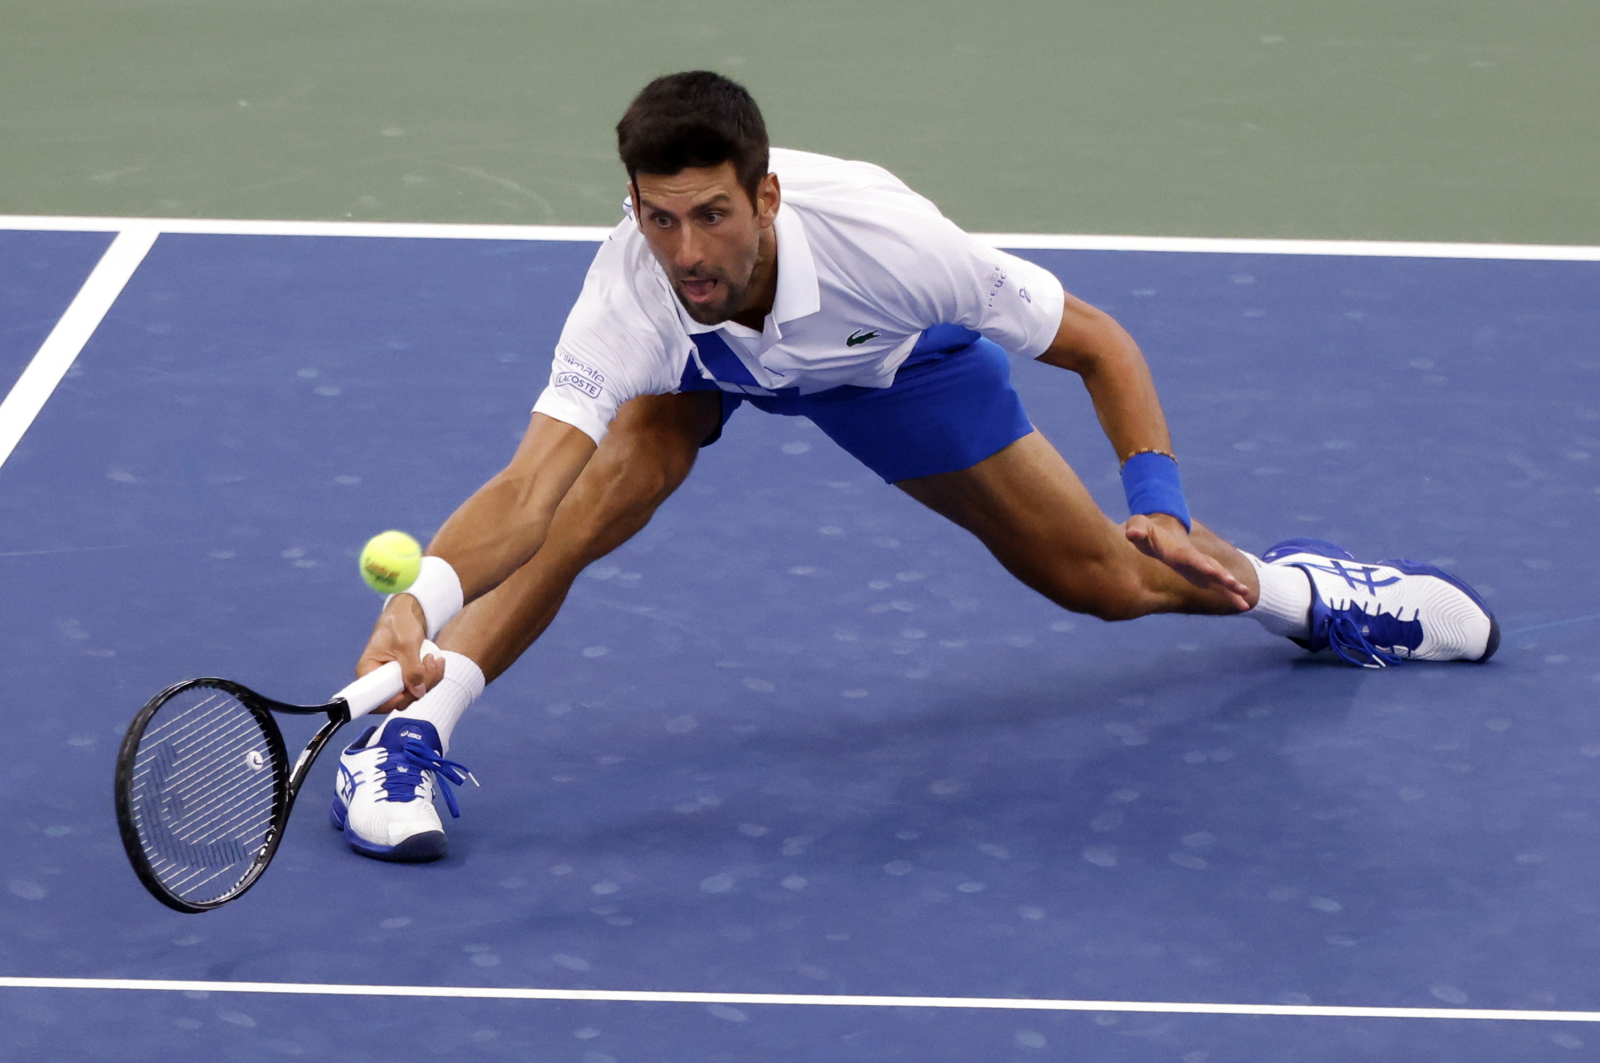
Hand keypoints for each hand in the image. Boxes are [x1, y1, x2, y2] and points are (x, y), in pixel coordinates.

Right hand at [356, 594, 445, 713]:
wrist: (409, 612)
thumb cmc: (400, 623)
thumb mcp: (406, 644)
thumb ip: (412, 669)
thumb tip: (417, 693)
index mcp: (368, 671)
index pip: (374, 700)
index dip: (392, 701)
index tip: (408, 690)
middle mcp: (379, 679)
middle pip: (399, 700)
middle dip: (419, 685)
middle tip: (429, 662)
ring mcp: (394, 679)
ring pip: (413, 694)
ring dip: (430, 679)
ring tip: (434, 657)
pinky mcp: (407, 677)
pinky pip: (421, 686)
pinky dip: (432, 676)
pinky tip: (436, 660)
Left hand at [1123, 513, 1251, 611]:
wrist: (1161, 530)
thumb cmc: (1147, 531)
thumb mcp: (1140, 527)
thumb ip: (1137, 529)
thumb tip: (1131, 533)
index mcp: (1179, 551)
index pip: (1191, 559)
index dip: (1201, 565)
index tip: (1213, 572)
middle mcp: (1194, 559)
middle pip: (1211, 569)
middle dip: (1224, 578)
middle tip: (1238, 586)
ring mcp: (1200, 566)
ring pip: (1219, 578)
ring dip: (1232, 588)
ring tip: (1246, 601)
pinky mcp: (1201, 574)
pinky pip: (1218, 585)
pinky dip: (1230, 594)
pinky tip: (1244, 605)